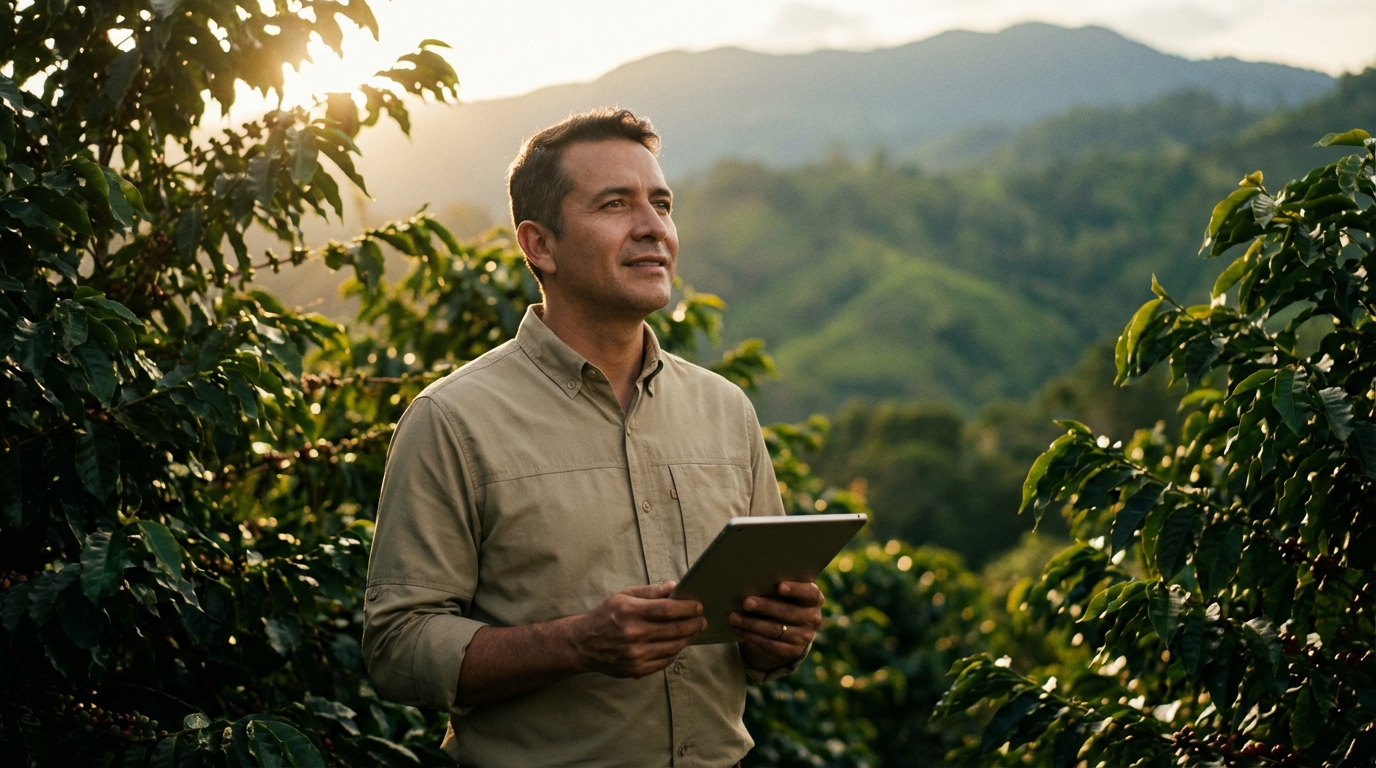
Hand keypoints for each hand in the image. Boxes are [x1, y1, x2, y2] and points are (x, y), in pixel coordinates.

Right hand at [571, 582, 705, 677]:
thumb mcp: (624, 596)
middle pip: (674, 630)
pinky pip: (665, 661)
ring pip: (673, 647)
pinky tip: (677, 644)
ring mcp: (636, 654)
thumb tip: (674, 587)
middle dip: (694, 624)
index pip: (667, 610)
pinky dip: (675, 652)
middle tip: (702, 620)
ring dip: (687, 639)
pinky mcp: (637, 669)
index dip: (687, 608)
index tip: (698, 606)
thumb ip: (650, 591)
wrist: (584, 644)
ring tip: (692, 631)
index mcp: (630, 612)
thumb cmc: (606, 616)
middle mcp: (634, 634)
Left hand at [730, 581, 822, 670]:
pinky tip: (737, 628)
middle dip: (765, 607)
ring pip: (774, 629)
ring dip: (751, 623)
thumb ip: (778, 585)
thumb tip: (753, 580)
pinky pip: (768, 644)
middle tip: (746, 602)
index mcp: (814, 599)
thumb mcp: (788, 593)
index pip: (810, 593)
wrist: (790, 630)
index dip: (796, 589)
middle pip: (787, 612)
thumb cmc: (784, 600)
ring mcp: (804, 637)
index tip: (780, 586)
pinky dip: (750, 635)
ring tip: (733, 616)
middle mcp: (813, 619)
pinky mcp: (791, 652)